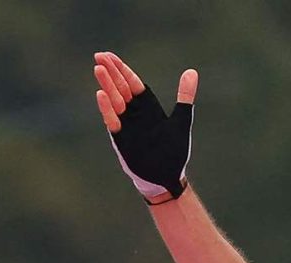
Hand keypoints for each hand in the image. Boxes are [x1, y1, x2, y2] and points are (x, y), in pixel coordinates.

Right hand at [93, 51, 194, 202]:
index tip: (109, 56)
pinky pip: (112, 120)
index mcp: (148, 107)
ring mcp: (126, 125)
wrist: (168, 177)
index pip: (132, 83)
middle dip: (111, 72)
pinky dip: (107, 108)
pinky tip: (100, 94)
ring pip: (114, 101)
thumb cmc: (174, 152)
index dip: (121, 69)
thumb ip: (185, 96)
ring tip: (98, 68)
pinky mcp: (121, 139)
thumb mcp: (181, 120)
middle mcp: (135, 114)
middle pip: (120, 88)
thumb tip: (192, 72)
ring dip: (106, 85)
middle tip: (99, 56)